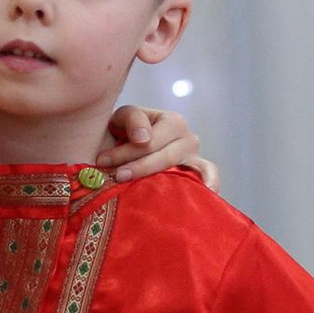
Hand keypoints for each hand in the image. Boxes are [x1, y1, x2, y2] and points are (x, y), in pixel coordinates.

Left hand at [99, 104, 215, 188]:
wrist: (123, 153)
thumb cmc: (123, 135)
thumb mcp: (122, 119)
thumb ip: (132, 119)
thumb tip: (144, 138)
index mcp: (172, 121)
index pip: (151, 139)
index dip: (126, 151)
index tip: (102, 162)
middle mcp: (188, 139)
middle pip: (167, 156)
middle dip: (140, 167)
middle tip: (116, 177)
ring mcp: (196, 160)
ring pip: (189, 169)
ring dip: (166, 180)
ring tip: (147, 191)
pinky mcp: (199, 177)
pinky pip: (210, 178)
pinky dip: (211, 183)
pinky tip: (207, 193)